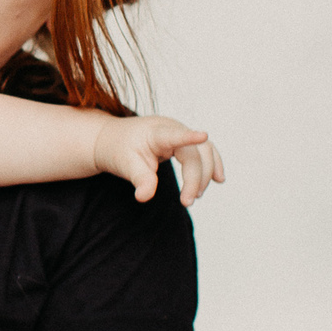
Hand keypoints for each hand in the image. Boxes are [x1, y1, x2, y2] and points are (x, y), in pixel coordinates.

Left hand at [92, 116, 224, 205]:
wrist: (113, 138)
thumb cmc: (119, 149)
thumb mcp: (124, 164)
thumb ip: (139, 179)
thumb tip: (144, 197)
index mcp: (156, 132)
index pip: (175, 135)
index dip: (189, 137)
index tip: (203, 136)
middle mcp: (173, 128)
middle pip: (194, 152)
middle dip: (195, 178)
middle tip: (187, 202)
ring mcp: (181, 132)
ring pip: (205, 151)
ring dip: (206, 173)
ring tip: (196, 196)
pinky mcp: (184, 140)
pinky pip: (204, 151)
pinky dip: (212, 164)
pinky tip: (218, 179)